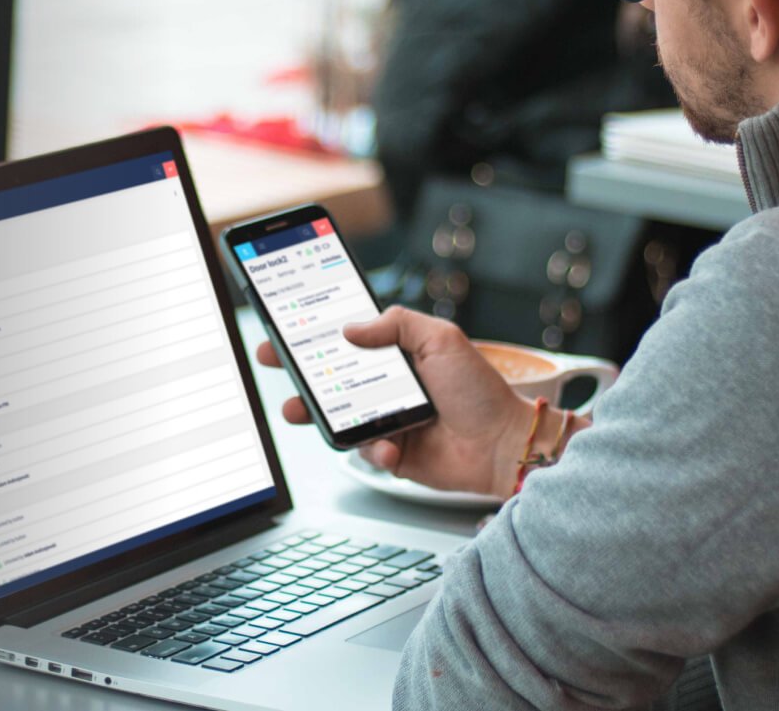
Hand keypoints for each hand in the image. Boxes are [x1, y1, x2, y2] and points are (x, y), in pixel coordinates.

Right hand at [255, 306, 535, 498]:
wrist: (503, 444)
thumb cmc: (480, 391)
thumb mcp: (441, 339)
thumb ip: (396, 324)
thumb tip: (350, 328)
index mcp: (400, 356)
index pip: (349, 341)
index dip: (317, 335)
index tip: (286, 328)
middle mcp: (390, 388)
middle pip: (333, 378)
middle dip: (299, 372)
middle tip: (275, 362)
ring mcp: (389, 421)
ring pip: (340, 417)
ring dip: (317, 414)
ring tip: (300, 410)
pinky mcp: (394, 454)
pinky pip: (367, 452)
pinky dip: (373, 449)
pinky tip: (391, 445)